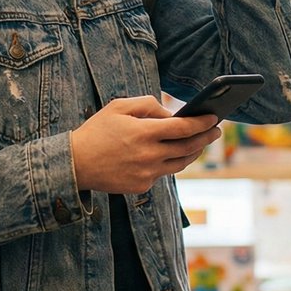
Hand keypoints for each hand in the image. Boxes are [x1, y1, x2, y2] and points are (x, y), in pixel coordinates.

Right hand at [70, 95, 222, 194]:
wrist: (75, 164)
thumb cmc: (97, 131)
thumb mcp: (118, 107)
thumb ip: (147, 105)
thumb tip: (170, 113)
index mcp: (144, 133)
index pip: (184, 127)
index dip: (202, 122)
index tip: (214, 118)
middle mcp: (149, 155)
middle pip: (188, 147)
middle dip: (205, 138)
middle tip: (215, 131)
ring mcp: (146, 173)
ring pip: (180, 164)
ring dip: (193, 152)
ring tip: (198, 143)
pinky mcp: (141, 186)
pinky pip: (162, 173)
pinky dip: (168, 163)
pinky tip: (170, 155)